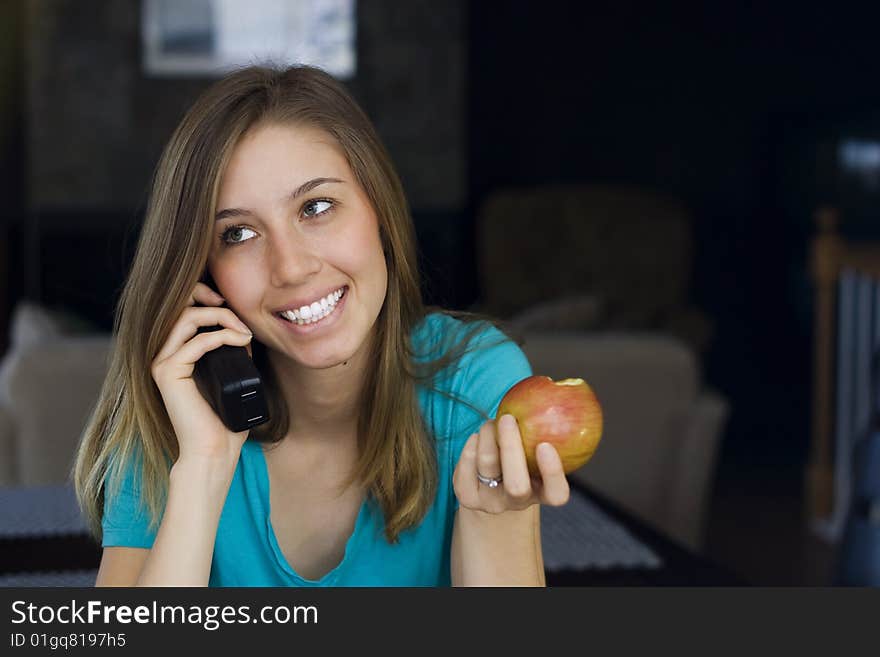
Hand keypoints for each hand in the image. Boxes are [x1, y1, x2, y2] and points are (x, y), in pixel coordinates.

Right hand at [150, 282, 254, 463]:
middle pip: (181, 307)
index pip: (183, 310)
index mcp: (175, 355)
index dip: (205, 298)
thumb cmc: (224, 422)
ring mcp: (162, 363)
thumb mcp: (232, 378)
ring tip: (244, 331)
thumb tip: (243, 333)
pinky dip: (223, 336)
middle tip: (238, 313)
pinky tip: (241, 341)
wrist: (213, 452)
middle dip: (211, 299)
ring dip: (220, 316)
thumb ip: (232, 355)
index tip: (233, 306)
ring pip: (187, 317)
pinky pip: (196, 341)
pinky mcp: (167, 373)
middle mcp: (163, 356)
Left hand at [452, 414, 569, 512]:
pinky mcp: (467, 497)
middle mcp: (518, 503)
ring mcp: (491, 503)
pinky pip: (466, 467)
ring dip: (488, 435)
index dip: (552, 472)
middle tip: (508, 419)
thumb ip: (544, 428)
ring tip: (492, 422)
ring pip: (488, 466)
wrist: (491, 485)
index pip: (557, 494)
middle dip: (511, 448)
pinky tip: (477, 436)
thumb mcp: (536, 448)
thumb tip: (550, 385)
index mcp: (544, 493)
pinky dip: (471, 445)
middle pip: (517, 485)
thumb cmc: (522, 456)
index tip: (545, 445)